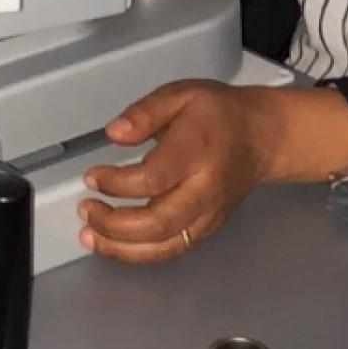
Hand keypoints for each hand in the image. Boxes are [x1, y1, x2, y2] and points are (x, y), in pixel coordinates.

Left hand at [78, 82, 276, 262]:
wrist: (262, 138)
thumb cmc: (217, 113)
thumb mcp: (181, 95)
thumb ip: (145, 112)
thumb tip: (114, 133)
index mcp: (197, 152)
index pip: (154, 178)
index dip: (117, 183)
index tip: (92, 177)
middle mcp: (204, 191)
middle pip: (158, 222)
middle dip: (114, 224)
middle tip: (85, 210)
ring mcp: (208, 216)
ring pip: (164, 246)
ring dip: (121, 247)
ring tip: (89, 235)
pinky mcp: (207, 229)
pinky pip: (171, 250)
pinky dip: (139, 254)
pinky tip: (114, 244)